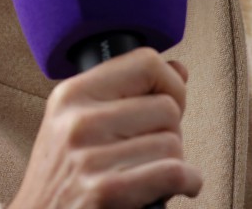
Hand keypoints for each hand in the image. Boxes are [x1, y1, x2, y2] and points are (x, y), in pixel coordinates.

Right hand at [8, 49, 201, 208]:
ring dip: (174, 162)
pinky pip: (173, 172)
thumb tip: (179, 70)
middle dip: (170, 132)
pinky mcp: (105, 190)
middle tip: (149, 150)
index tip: (167, 103)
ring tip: (149, 172)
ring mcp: (89, 156)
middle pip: (167, 107)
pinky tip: (178, 186)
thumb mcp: (78, 124)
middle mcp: (78, 120)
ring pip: (173, 143)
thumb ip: (127, 94)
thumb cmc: (63, 178)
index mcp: (72, 94)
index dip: (170, 84)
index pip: (145, 62)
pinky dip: (188, 182)